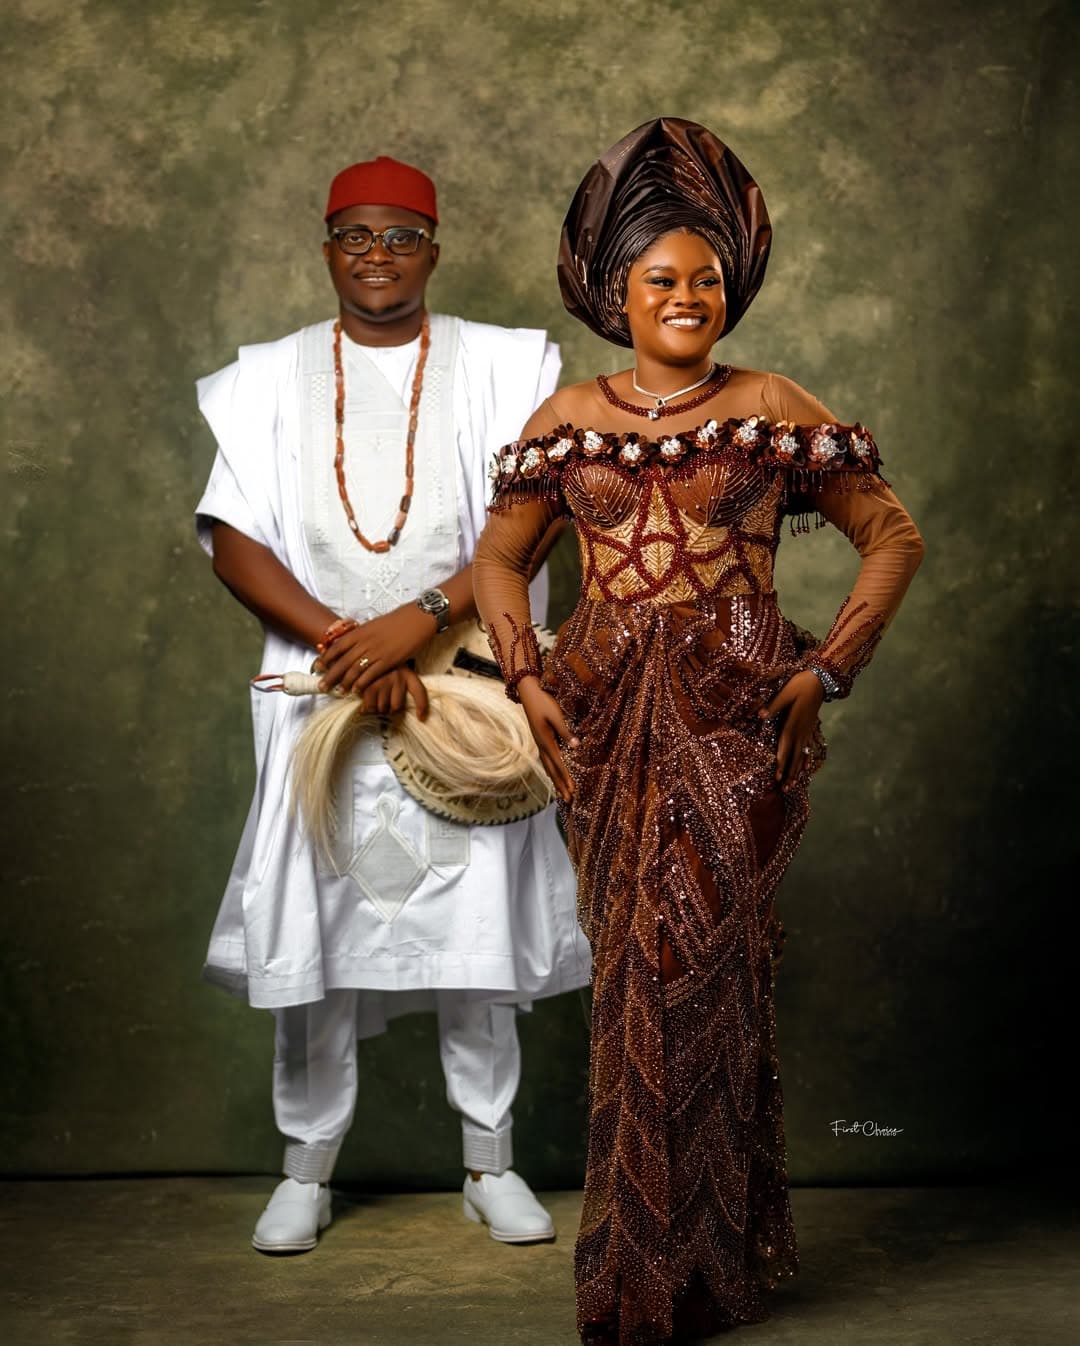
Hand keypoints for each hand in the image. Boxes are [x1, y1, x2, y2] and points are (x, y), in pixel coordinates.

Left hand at [315, 604, 434, 695]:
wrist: (417, 619)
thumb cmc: (397, 621)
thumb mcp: (375, 624)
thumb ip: (362, 635)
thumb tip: (352, 642)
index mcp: (361, 631)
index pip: (338, 646)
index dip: (326, 658)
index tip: (317, 667)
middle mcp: (365, 642)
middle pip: (343, 661)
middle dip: (330, 675)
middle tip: (321, 686)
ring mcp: (377, 651)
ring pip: (355, 669)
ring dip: (344, 682)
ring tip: (337, 691)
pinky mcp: (389, 660)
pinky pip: (371, 674)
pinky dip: (362, 683)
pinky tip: (356, 690)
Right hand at [357, 666, 429, 719]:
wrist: (365, 655)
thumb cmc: (384, 668)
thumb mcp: (399, 671)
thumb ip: (405, 689)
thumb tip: (417, 715)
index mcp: (407, 673)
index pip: (419, 691)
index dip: (422, 706)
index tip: (421, 717)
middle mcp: (396, 677)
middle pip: (396, 707)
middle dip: (389, 708)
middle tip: (384, 701)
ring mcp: (382, 681)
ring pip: (382, 708)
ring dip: (377, 708)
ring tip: (374, 701)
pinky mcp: (368, 686)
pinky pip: (369, 706)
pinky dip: (367, 708)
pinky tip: (366, 702)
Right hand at [518, 677, 578, 802]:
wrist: (528, 692)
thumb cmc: (544, 701)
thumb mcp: (556, 715)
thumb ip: (566, 731)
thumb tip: (577, 747)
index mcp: (546, 741)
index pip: (558, 764)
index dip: (566, 778)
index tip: (573, 791)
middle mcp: (541, 745)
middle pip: (552, 770)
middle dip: (561, 785)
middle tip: (569, 800)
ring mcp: (539, 743)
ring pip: (547, 766)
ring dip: (555, 780)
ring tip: (561, 792)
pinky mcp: (539, 738)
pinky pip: (545, 760)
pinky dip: (551, 770)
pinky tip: (553, 773)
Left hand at [758, 670, 824, 792]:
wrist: (820, 680)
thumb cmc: (799, 685)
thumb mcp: (785, 693)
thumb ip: (772, 706)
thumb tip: (759, 715)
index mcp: (792, 724)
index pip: (785, 748)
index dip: (781, 763)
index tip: (777, 777)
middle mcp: (801, 732)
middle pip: (794, 757)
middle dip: (789, 774)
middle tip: (784, 790)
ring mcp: (807, 732)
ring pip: (802, 756)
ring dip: (797, 771)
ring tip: (792, 786)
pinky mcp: (810, 729)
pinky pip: (808, 749)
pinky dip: (806, 760)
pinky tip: (806, 769)